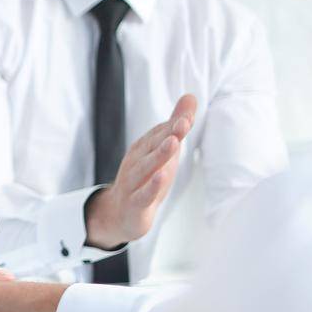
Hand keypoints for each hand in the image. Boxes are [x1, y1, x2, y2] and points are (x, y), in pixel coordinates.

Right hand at [84, 94, 197, 249]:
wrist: (120, 215)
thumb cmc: (147, 178)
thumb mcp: (164, 150)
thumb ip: (176, 124)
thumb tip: (190, 96)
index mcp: (143, 148)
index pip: (160, 133)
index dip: (175, 124)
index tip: (189, 115)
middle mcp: (136, 162)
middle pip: (153, 146)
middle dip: (168, 134)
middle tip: (183, 122)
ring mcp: (134, 183)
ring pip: (147, 168)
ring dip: (159, 155)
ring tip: (173, 143)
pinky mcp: (136, 204)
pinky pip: (143, 195)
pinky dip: (151, 186)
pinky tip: (161, 177)